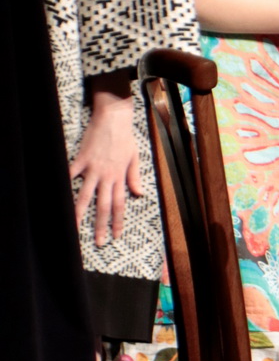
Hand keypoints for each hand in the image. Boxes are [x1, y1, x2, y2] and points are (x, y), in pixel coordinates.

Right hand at [71, 79, 142, 245]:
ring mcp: (93, 169)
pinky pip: (71, 175)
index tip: (116, 236)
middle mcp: (107, 176)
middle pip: (104, 206)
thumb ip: (135, 177)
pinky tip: (58, 199)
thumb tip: (139, 194)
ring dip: (80, 214)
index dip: (118, 222)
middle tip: (99, 242)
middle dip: (101, 226)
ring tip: (75, 228)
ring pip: (85, 196)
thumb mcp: (135, 157)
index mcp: (120, 177)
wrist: (114, 118)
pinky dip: (64, 185)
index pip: (120, 205)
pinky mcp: (81, 159)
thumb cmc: (125, 136)